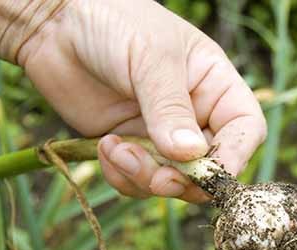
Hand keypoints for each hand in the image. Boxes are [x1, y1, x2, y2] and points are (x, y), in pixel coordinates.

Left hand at [16, 0, 266, 201]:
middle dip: (184, 180)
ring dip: (146, 178)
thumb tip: (192, 155)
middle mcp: (193, 113)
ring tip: (117, 151)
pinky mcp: (129, 146)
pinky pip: (137, 181)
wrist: (52, 22)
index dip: (234, 157)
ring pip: (173, 181)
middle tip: (158, 179)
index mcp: (214, 84)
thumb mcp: (149, 58)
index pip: (245, 130)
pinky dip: (122, 175)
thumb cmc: (112, 21)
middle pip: (209, 166)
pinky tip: (104, 147)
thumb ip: (170, 108)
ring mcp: (160, 134)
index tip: (209, 173)